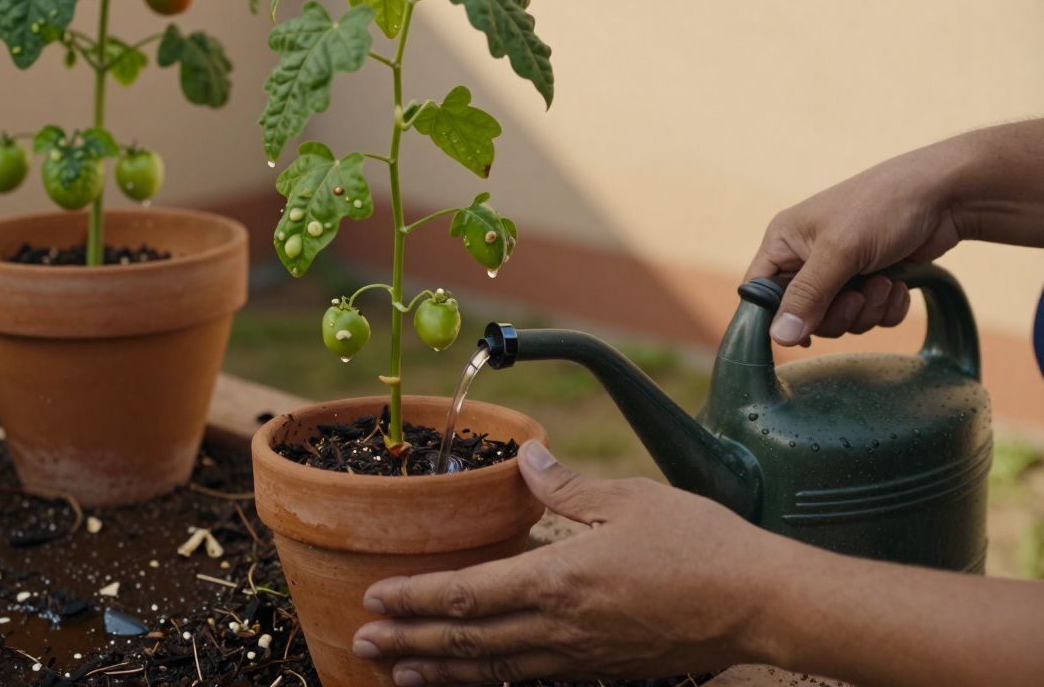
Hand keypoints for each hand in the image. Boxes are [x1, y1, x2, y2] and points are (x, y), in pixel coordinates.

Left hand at [353, 442, 789, 685]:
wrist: (759, 605)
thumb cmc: (701, 547)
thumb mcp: (632, 499)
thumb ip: (569, 487)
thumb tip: (526, 459)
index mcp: (560, 580)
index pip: (469, 594)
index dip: (416, 597)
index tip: (376, 596)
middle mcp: (561, 628)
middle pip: (468, 640)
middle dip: (411, 640)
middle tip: (363, 642)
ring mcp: (581, 656)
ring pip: (495, 669)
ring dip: (442, 669)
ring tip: (400, 671)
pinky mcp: (603, 669)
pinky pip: (533, 678)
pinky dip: (491, 679)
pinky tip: (474, 676)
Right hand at [746, 137, 970, 345]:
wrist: (945, 195)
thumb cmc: (882, 207)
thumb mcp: (839, 251)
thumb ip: (807, 297)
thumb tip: (779, 338)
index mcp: (784, 242)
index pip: (759, 291)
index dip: (772, 316)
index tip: (799, 333)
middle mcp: (806, 258)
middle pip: (802, 315)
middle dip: (836, 313)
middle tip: (858, 296)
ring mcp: (839, 270)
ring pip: (838, 319)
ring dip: (866, 310)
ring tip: (884, 283)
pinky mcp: (870, 280)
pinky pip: (867, 316)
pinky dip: (885, 308)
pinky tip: (899, 287)